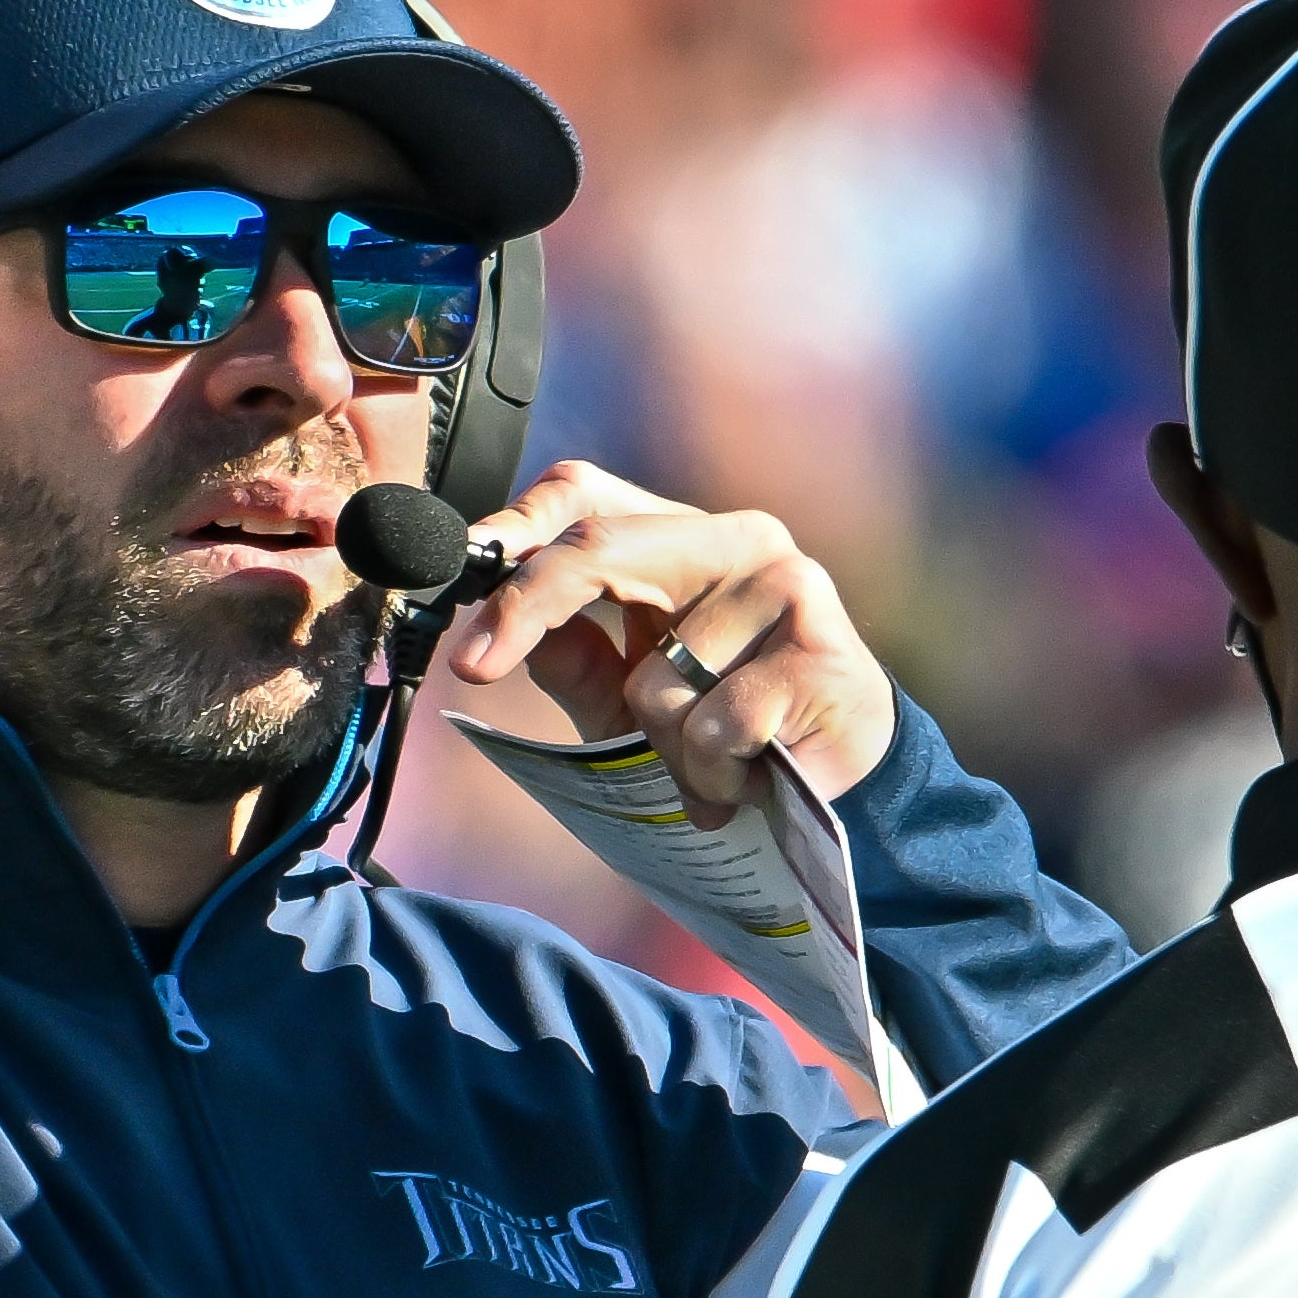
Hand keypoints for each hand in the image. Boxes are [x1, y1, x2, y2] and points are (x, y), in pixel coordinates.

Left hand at [447, 460, 896, 827]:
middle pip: (601, 548)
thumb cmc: (725, 741)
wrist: (840, 804)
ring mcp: (785, 588)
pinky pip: (712, 725)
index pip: (584, 494)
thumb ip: (570, 656)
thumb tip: (489, 622)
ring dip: (662, 744)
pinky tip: (752, 777)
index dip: (514, 526)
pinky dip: (712, 774)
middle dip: (527, 610)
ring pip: (655, 671)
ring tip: (709, 764)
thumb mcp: (625, 701)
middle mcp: (736, 541)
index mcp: (681, 539)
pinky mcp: (820, 652)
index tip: (457, 576)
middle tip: (475, 668)